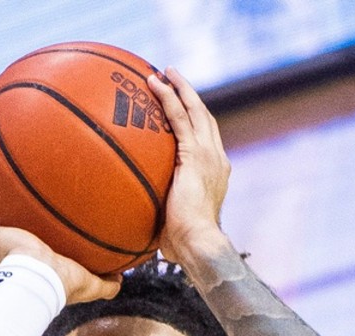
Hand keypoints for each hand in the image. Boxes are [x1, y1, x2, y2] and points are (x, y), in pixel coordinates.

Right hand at [0, 183, 120, 303]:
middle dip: (3, 224)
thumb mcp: (91, 285)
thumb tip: (122, 278)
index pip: (27, 258)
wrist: (39, 279)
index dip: (28, 247)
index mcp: (30, 269)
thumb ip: (107, 284)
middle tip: (8, 207)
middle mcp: (6, 258)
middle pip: (2, 238)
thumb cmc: (63, 284)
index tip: (34, 234)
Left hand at [147, 68, 230, 261]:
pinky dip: (168, 98)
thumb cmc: (185, 245)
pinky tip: (153, 83)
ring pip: (196, 111)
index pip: (206, 140)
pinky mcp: (196, 155)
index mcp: (215, 175)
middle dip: (190, 96)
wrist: (198, 244)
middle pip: (205, 119)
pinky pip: (180, 118)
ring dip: (180, 88)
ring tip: (164, 72)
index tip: (181, 108)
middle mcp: (217, 161)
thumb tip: (137, 222)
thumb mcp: (172, 223)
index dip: (195, 121)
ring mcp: (209, 156)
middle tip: (173, 79)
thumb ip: (160, 212)